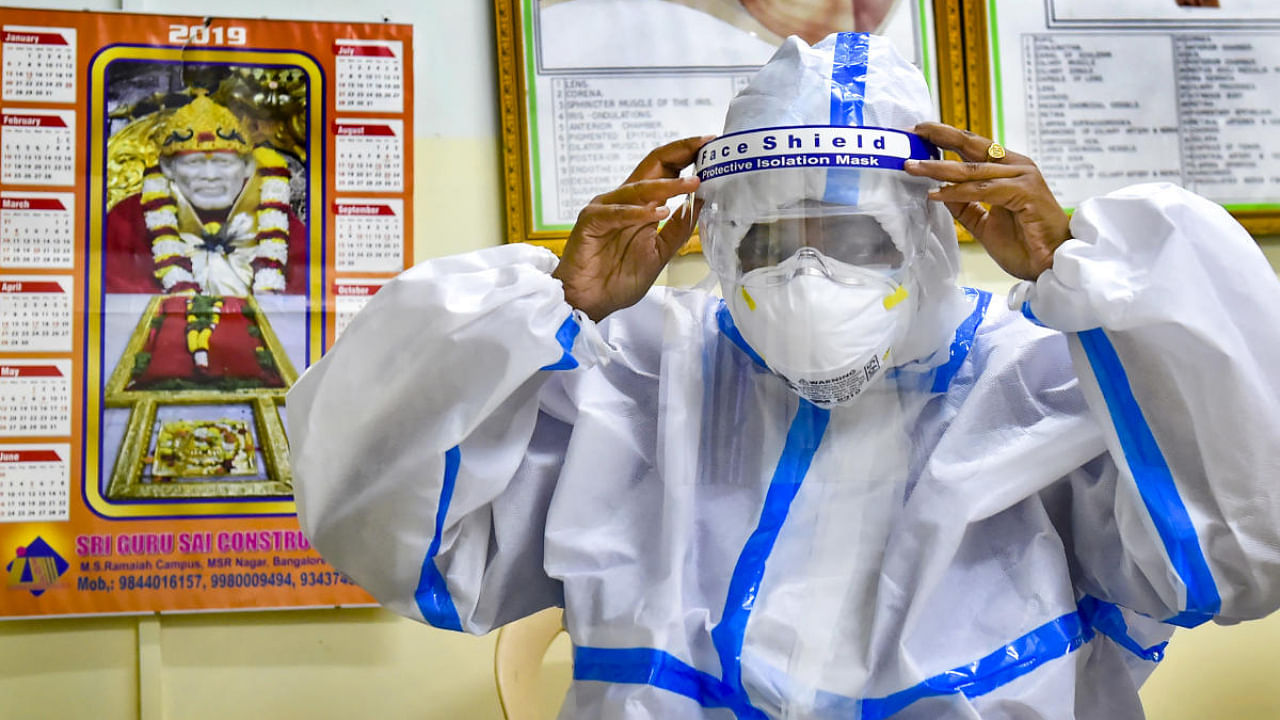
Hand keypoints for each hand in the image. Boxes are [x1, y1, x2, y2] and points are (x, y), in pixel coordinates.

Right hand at [553, 136, 709, 321]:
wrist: (589, 302)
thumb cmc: (618, 279)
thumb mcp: (659, 253)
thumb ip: (677, 228)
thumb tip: (701, 201)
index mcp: (641, 205)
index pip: (666, 170)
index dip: (687, 155)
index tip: (710, 144)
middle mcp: (624, 201)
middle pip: (653, 165)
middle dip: (680, 152)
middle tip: (704, 145)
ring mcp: (606, 208)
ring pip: (638, 188)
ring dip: (667, 185)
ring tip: (693, 183)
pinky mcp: (590, 222)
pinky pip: (616, 213)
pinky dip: (637, 212)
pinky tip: (657, 213)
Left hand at [905, 122, 1070, 280]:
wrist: (1053, 264)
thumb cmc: (1026, 245)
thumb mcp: (984, 223)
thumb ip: (964, 206)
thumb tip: (939, 192)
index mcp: (1009, 169)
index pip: (972, 147)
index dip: (945, 138)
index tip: (919, 132)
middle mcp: (1017, 167)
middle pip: (972, 145)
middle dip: (940, 137)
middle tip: (913, 132)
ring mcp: (1022, 177)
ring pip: (971, 169)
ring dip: (938, 168)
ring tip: (912, 167)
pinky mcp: (1024, 192)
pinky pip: (982, 190)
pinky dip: (957, 192)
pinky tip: (935, 193)